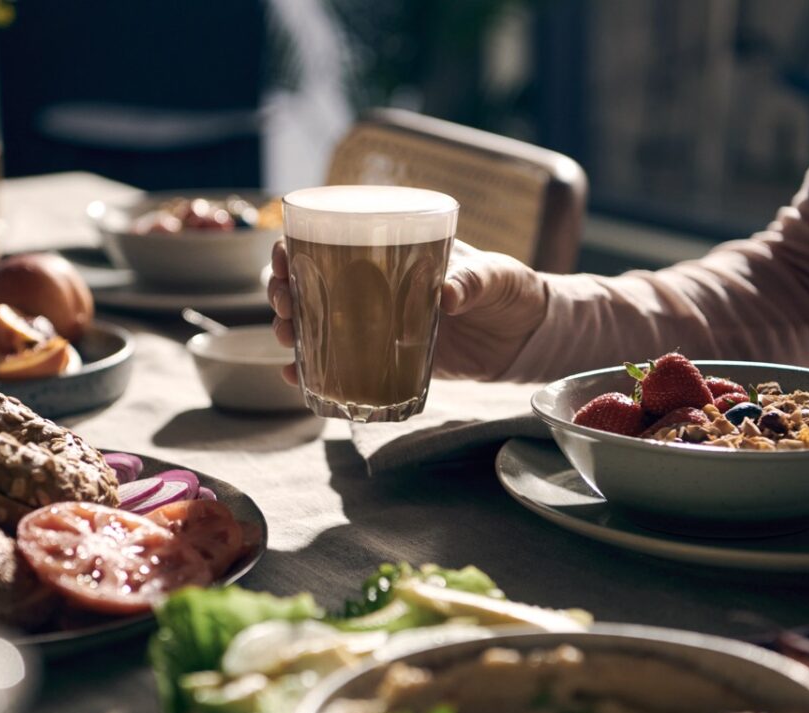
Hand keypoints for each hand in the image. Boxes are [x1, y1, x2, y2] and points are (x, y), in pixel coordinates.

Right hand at [267, 239, 546, 383]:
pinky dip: (314, 371)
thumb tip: (447, 294)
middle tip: (282, 305)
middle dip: (281, 291)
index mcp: (393, 250)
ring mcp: (377, 322)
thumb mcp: (494, 275)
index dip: (294, 247)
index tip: (281, 259)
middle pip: (308, 282)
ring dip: (292, 329)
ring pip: (317, 322)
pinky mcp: (388, 357)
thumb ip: (471, 280)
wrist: (527, 335)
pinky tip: (294, 377)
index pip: (330, 239)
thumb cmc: (510, 289)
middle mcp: (375, 285)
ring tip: (286, 338)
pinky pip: (341, 363)